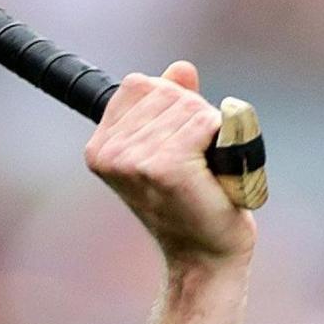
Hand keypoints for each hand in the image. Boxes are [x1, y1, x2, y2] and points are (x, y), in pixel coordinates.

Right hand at [86, 60, 254, 268]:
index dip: (175, 106)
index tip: (181, 145)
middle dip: (196, 118)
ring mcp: (134, 160)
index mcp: (100, 146)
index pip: (141, 84)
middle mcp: (109, 152)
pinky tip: (215, 172)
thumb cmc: (194, 202)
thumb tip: (181, 69)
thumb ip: (173, 103)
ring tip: (206, 170)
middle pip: (168, 92)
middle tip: (199, 162)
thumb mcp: (175, 145)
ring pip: (190, 106)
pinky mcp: (165, 167)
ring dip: (212, 132)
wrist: (206, 254)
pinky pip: (206, 123)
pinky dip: (223, 140)